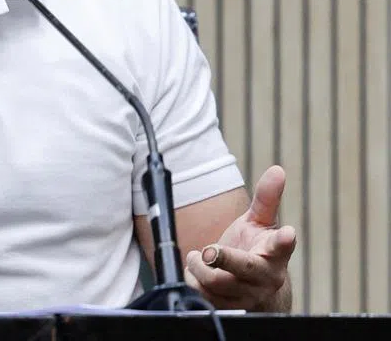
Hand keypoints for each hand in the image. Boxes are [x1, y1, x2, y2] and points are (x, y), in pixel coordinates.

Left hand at [184, 165, 296, 311]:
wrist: (258, 296)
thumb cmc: (256, 253)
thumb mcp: (261, 226)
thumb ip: (266, 199)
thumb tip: (277, 170)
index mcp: (275, 255)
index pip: (281, 246)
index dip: (284, 240)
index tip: (288, 232)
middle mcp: (263, 279)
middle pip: (242, 269)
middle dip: (223, 258)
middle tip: (208, 250)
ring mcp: (247, 297)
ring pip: (215, 283)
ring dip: (198, 267)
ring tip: (198, 257)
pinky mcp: (229, 310)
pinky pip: (202, 297)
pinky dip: (192, 282)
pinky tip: (195, 274)